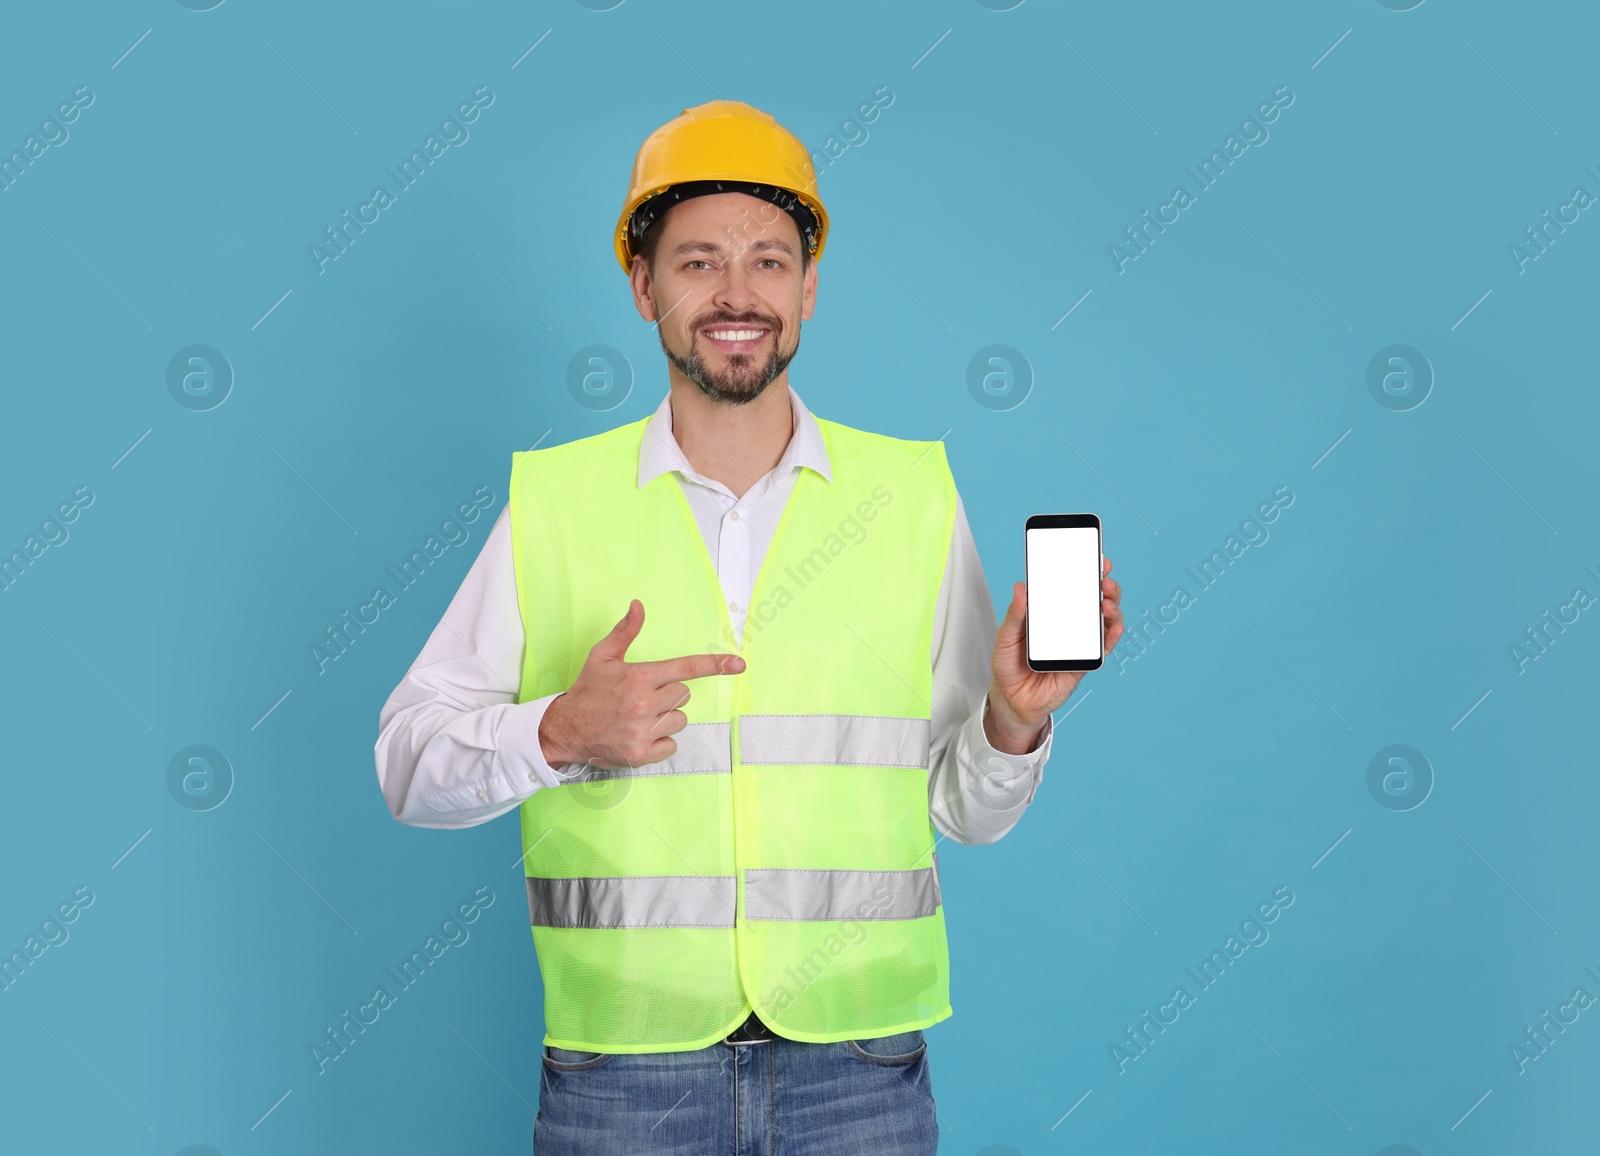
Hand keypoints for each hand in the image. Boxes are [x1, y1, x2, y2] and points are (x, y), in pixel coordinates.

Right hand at [538, 599, 744, 770]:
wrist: (564, 730)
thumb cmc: (587, 691)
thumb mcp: (602, 656)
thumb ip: (625, 631)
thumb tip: (638, 605)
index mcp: (639, 677)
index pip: (687, 668)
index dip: (716, 664)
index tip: (739, 663)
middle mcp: (644, 703)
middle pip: (684, 695)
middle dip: (669, 695)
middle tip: (643, 697)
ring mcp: (644, 730)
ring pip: (681, 720)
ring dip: (666, 718)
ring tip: (640, 717)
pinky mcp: (642, 754)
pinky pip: (672, 744)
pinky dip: (660, 741)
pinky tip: (640, 735)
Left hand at [984, 558, 1123, 754]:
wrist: (1011, 699)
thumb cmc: (1008, 665)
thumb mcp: (1005, 637)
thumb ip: (1015, 615)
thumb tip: (1021, 588)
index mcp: (1050, 612)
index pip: (1072, 587)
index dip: (1086, 571)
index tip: (1095, 558)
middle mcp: (1068, 624)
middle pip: (1094, 600)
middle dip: (1105, 586)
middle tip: (1103, 579)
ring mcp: (1078, 642)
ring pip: (1104, 621)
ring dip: (1111, 608)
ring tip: (1105, 603)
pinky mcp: (1083, 662)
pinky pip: (1102, 648)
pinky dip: (1111, 636)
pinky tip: (1114, 627)